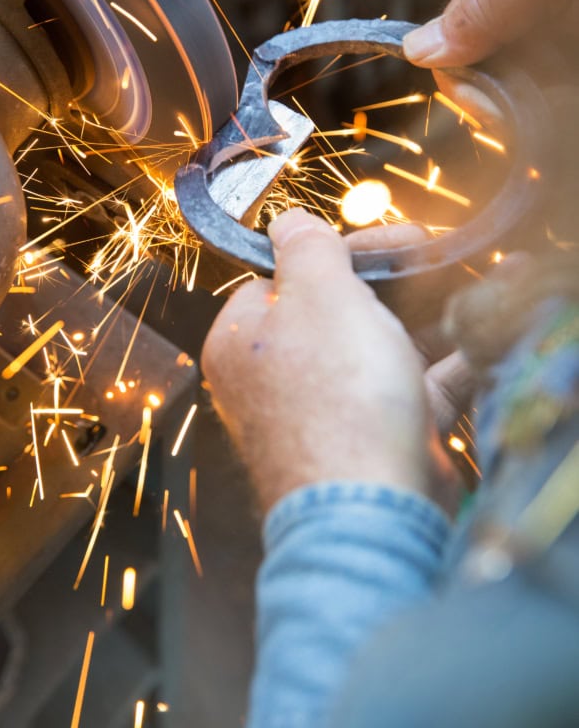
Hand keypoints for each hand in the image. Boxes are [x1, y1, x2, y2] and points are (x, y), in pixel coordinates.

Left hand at [201, 209, 460, 514]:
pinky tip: (483, 330)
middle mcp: (280, 375)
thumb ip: (306, 248)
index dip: (335, 252)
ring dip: (428, 312)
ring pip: (380, 344)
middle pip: (335, 308)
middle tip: (430, 249)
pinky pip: (415, 385)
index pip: (281, 278)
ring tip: (471, 278)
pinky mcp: (377, 436)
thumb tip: (286, 220)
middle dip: (390, 278)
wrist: (373, 508)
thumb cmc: (334, 395)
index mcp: (245, 339)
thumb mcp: (317, 294)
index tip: (384, 239)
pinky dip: (450, 358)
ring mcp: (330, 408)